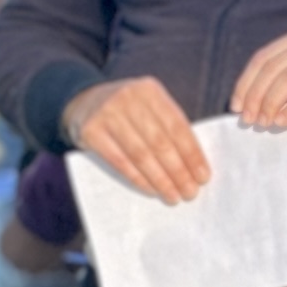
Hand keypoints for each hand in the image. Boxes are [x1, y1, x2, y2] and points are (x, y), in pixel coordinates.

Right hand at [62, 74, 208, 200]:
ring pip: (141, 154)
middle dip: (179, 171)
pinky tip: (151, 190)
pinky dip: (138, 179)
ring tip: (173, 196)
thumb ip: (167, 127)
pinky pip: (120, 161)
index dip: (192, 154)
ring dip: (160, 180)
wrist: (82, 103)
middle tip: (190, 193)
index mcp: (150, 90)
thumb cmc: (126, 111)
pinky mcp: (91, 131)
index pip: (177, 126)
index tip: (203, 177)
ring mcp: (108, 113)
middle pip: (160, 142)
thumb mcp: (147, 107)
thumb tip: (194, 166)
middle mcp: (129, 97)